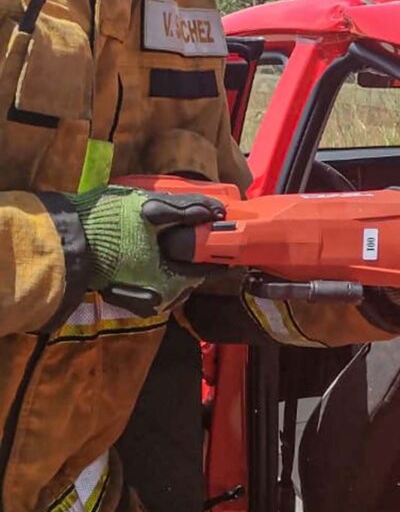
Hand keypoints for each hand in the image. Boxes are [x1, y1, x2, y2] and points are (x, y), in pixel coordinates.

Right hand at [66, 186, 225, 311]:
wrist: (63, 242)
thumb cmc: (107, 224)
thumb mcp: (149, 208)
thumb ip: (187, 210)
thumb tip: (218, 211)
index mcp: (170, 282)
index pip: (207, 268)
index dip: (216, 248)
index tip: (224, 235)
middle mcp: (160, 301)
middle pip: (190, 277)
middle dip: (197, 257)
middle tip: (200, 234)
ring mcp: (142, 303)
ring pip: (173, 284)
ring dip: (178, 265)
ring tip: (178, 242)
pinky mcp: (128, 299)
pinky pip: (156, 287)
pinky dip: (161, 272)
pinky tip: (155, 254)